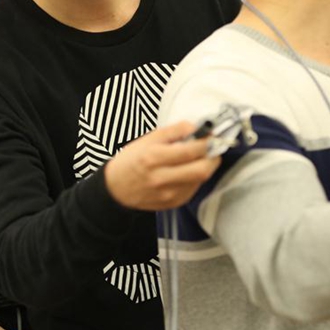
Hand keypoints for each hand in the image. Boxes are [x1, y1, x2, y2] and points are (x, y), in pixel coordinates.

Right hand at [104, 121, 220, 209]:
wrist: (116, 189)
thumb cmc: (130, 162)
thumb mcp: (146, 140)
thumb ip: (172, 131)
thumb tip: (194, 127)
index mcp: (153, 158)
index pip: (190, 151)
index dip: (206, 142)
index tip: (210, 136)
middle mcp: (162, 179)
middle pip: (201, 170)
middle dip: (213, 157)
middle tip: (212, 148)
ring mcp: (169, 194)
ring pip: (200, 180)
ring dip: (206, 166)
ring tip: (200, 157)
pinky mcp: (173, 203)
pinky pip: (194, 188)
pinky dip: (196, 177)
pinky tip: (189, 170)